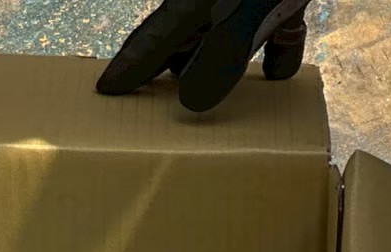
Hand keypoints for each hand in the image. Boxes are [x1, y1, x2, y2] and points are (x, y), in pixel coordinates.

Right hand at [97, 0, 310, 111]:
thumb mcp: (242, 12)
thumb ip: (220, 55)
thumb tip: (193, 103)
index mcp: (192, 5)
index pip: (150, 42)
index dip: (128, 66)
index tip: (106, 88)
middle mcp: (214, 3)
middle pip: (182, 43)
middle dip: (166, 71)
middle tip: (146, 101)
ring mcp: (249, 2)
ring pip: (223, 40)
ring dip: (216, 68)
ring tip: (203, 97)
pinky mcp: (284, 1)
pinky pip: (275, 33)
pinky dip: (274, 54)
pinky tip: (277, 74)